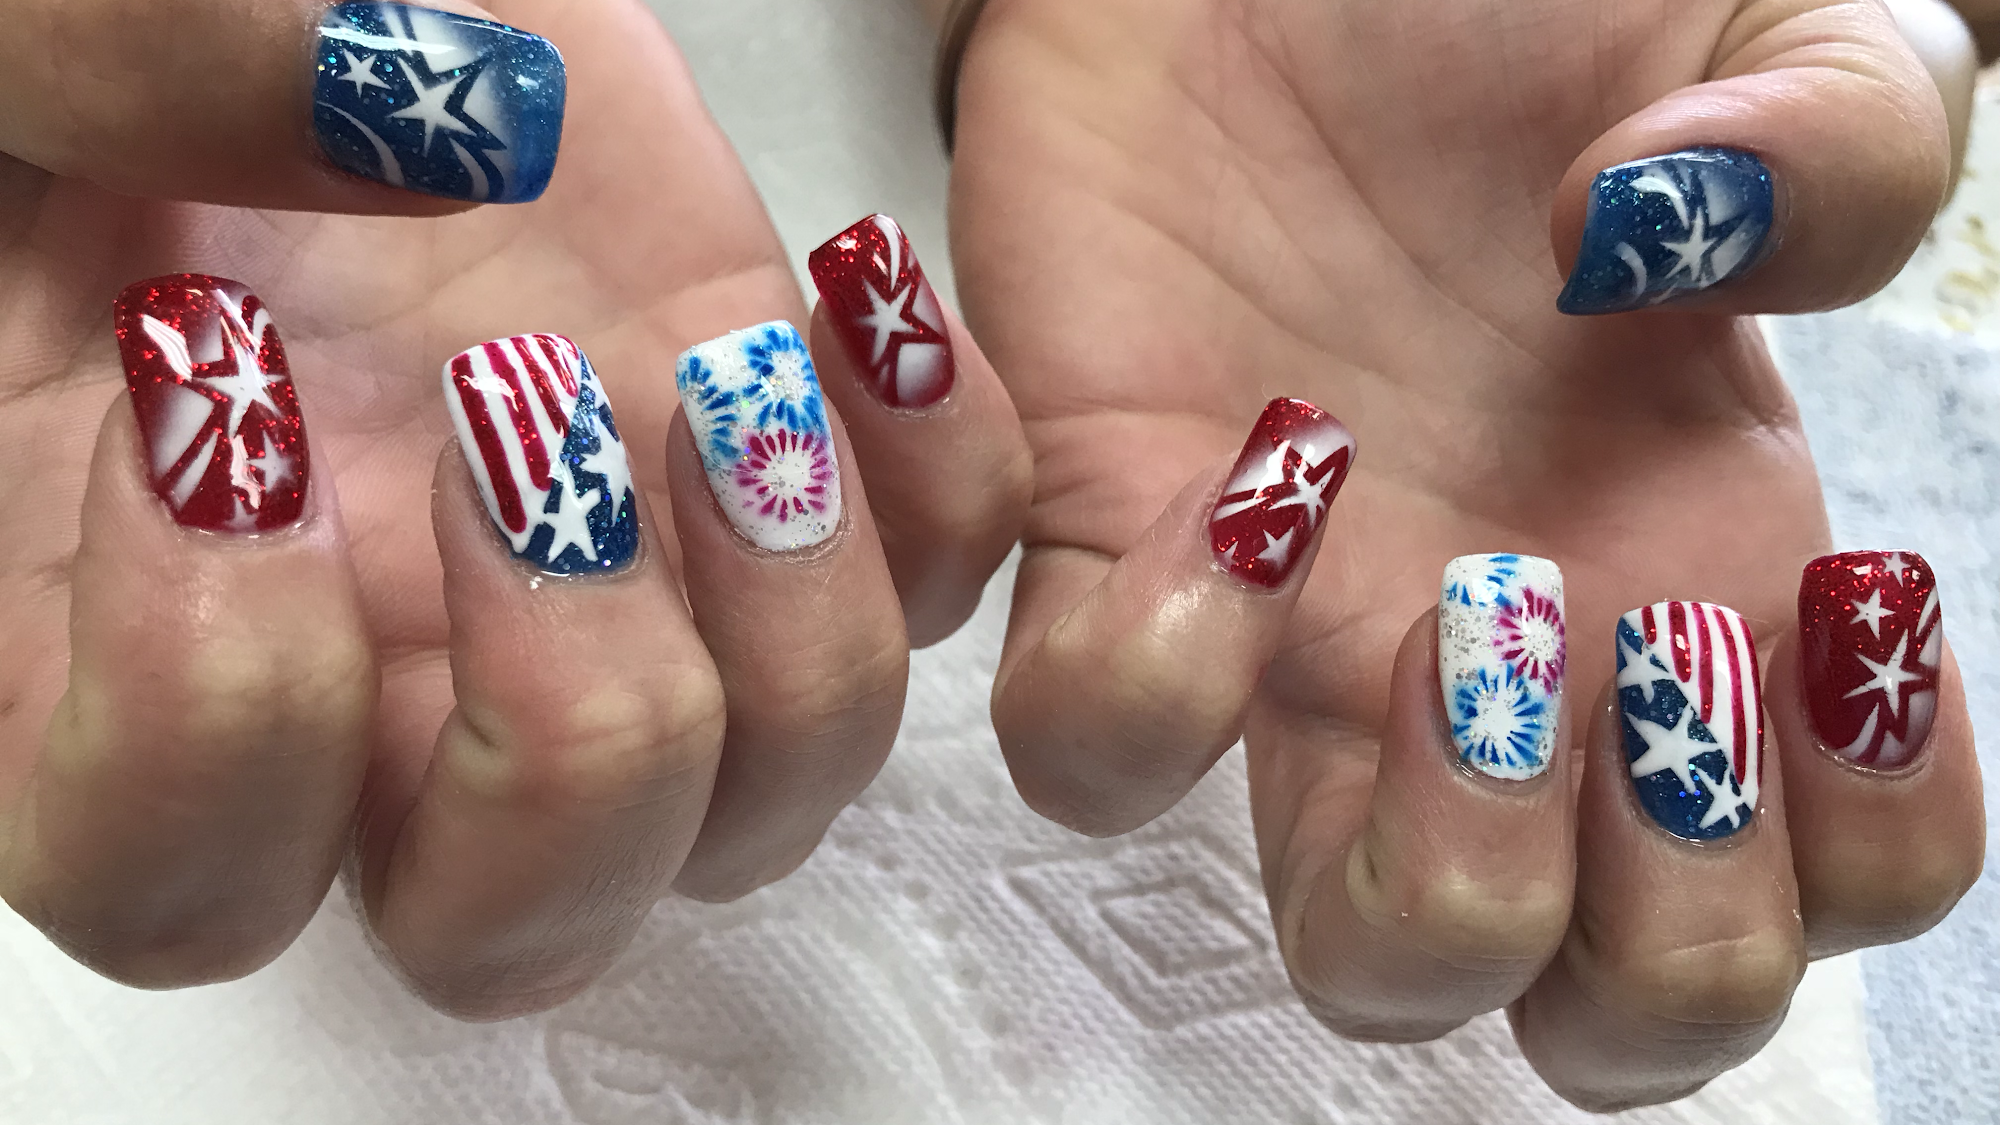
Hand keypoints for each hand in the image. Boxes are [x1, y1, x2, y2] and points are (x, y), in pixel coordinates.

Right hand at [0, 0, 1027, 1018]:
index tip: (235, 423)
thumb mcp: (35, 42)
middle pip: (513, 921)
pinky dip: (942, 471)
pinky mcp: (772, 502)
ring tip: (723, 365)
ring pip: (767, 799)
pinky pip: (938, 590)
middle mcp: (396, 691)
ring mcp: (619, 611)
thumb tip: (391, 114)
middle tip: (517, 424)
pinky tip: (854, 286)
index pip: (173, 881)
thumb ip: (110, 72)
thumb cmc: (153, 69)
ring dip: (783, 609)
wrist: (355, 12)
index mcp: (144, 638)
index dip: (214, 713)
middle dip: (564, 715)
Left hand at [950, 0, 1983, 1107]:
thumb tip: (1693, 253)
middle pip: (1604, 1012)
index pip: (1823, 891)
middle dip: (1654, 916)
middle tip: (1625, 647)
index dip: (1854, 843)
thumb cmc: (1504, 18)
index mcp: (1696, 574)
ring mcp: (1303, 646)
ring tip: (1465, 595)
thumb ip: (1848, 139)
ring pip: (1363, 954)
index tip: (1819, 614)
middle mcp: (1509, 669)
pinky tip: (1255, 459)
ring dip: (1440, 859)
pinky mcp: (1101, 553)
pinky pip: (1096, 740)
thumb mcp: (1765, 26)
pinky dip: (1166, 659)